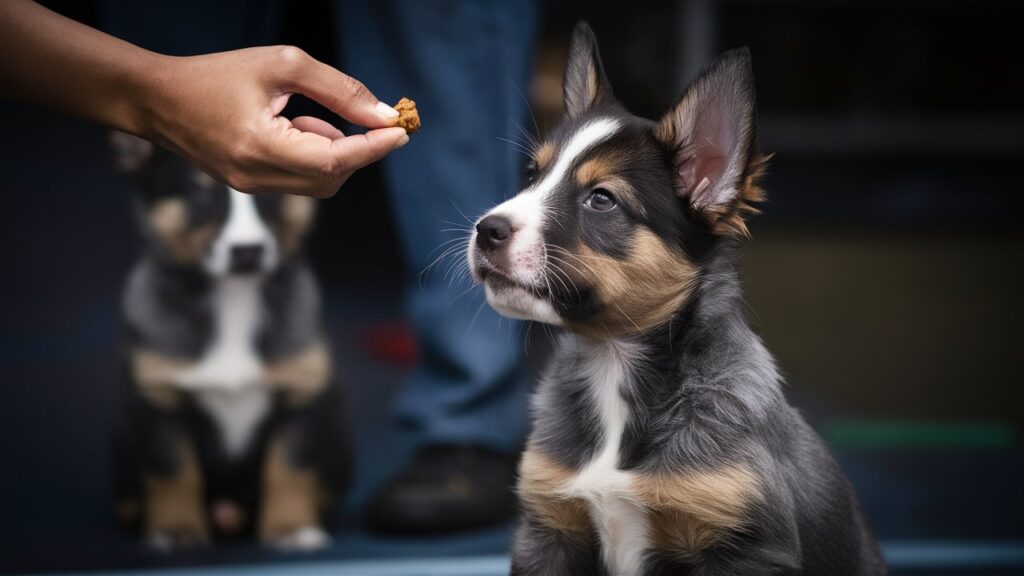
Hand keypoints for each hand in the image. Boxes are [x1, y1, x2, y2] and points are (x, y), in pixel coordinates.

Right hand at [140, 46, 408, 197]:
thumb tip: (381, 113)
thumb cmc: (217, 74)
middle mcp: (255, 176)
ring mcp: (251, 187)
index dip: (373, 148)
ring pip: (319, 182)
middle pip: (332, 177)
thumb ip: (337, 88)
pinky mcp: (250, 186)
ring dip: (332, 150)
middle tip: (362, 116)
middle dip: (356, 149)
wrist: (157, 99)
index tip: (401, 130)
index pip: (334, 160)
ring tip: (306, 114)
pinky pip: (299, 178)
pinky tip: (295, 126)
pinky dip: (313, 154)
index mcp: (260, 146)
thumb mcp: (282, 65)